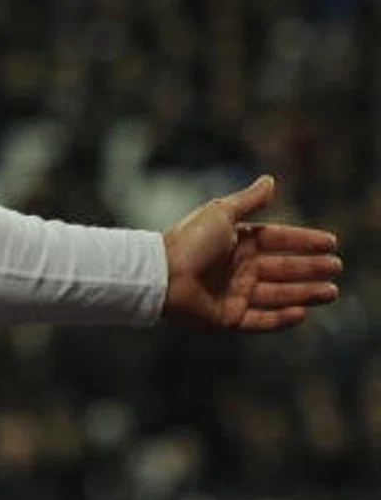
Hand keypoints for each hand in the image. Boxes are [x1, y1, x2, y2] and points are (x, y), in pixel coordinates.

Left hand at [161, 175, 341, 331]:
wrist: (162, 275)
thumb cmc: (189, 241)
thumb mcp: (222, 213)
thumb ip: (249, 200)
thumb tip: (271, 180)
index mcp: (236, 242)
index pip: (277, 240)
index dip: (303, 241)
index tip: (331, 242)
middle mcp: (237, 267)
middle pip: (282, 268)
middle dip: (310, 268)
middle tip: (337, 267)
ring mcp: (233, 293)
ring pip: (277, 294)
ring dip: (305, 293)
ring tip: (332, 291)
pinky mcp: (227, 317)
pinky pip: (261, 320)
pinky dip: (281, 318)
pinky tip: (303, 313)